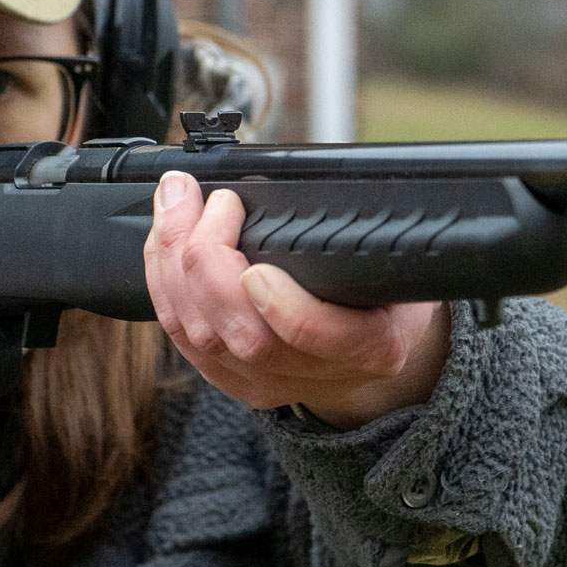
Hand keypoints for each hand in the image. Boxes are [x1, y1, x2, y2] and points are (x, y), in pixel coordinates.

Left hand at [144, 172, 448, 428]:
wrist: (368, 359)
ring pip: (200, 335)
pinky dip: (162, 282)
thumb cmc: (386, 297)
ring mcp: (265, 383)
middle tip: (199, 197)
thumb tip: (318, 182)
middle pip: (243, 335)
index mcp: (373, 346)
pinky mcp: (228, 380)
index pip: (318, 336)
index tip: (257, 265)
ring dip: (173, 261)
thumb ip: (369, 236)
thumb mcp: (404, 265)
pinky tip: (162, 240)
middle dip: (205, 259)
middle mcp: (316, 374)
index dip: (282, 306)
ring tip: (174, 201)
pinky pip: (180, 337)